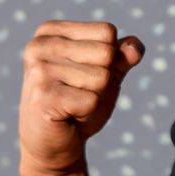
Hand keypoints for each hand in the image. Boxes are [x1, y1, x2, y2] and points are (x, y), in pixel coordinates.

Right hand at [18, 20, 143, 175]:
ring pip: (101, 78)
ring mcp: (39, 70)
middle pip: (107, 52)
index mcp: (51, 31)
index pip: (107, 31)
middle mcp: (40, 45)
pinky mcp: (43, 97)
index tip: (83, 74)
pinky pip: (92, 100)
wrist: (53, 144)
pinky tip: (66, 115)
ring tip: (71, 104)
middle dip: (102, 79)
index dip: (107, 59)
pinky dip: (87, 112)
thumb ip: (123, 56)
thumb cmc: (79, 102)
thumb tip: (135, 48)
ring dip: (94, 97)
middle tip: (78, 92)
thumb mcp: (106, 73)